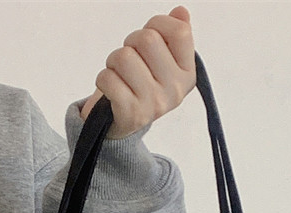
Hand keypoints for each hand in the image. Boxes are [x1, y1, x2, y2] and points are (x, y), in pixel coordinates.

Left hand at [79, 5, 195, 139]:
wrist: (123, 123)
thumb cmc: (141, 85)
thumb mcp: (162, 61)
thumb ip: (173, 36)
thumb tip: (181, 12)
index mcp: (187, 73)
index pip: (179, 31)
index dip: (158, 24)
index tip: (150, 35)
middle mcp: (175, 90)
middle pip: (147, 39)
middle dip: (130, 42)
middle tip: (129, 59)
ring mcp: (154, 103)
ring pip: (123, 57)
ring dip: (113, 61)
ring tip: (119, 74)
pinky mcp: (132, 114)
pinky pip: (108, 78)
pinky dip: (103, 79)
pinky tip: (111, 88)